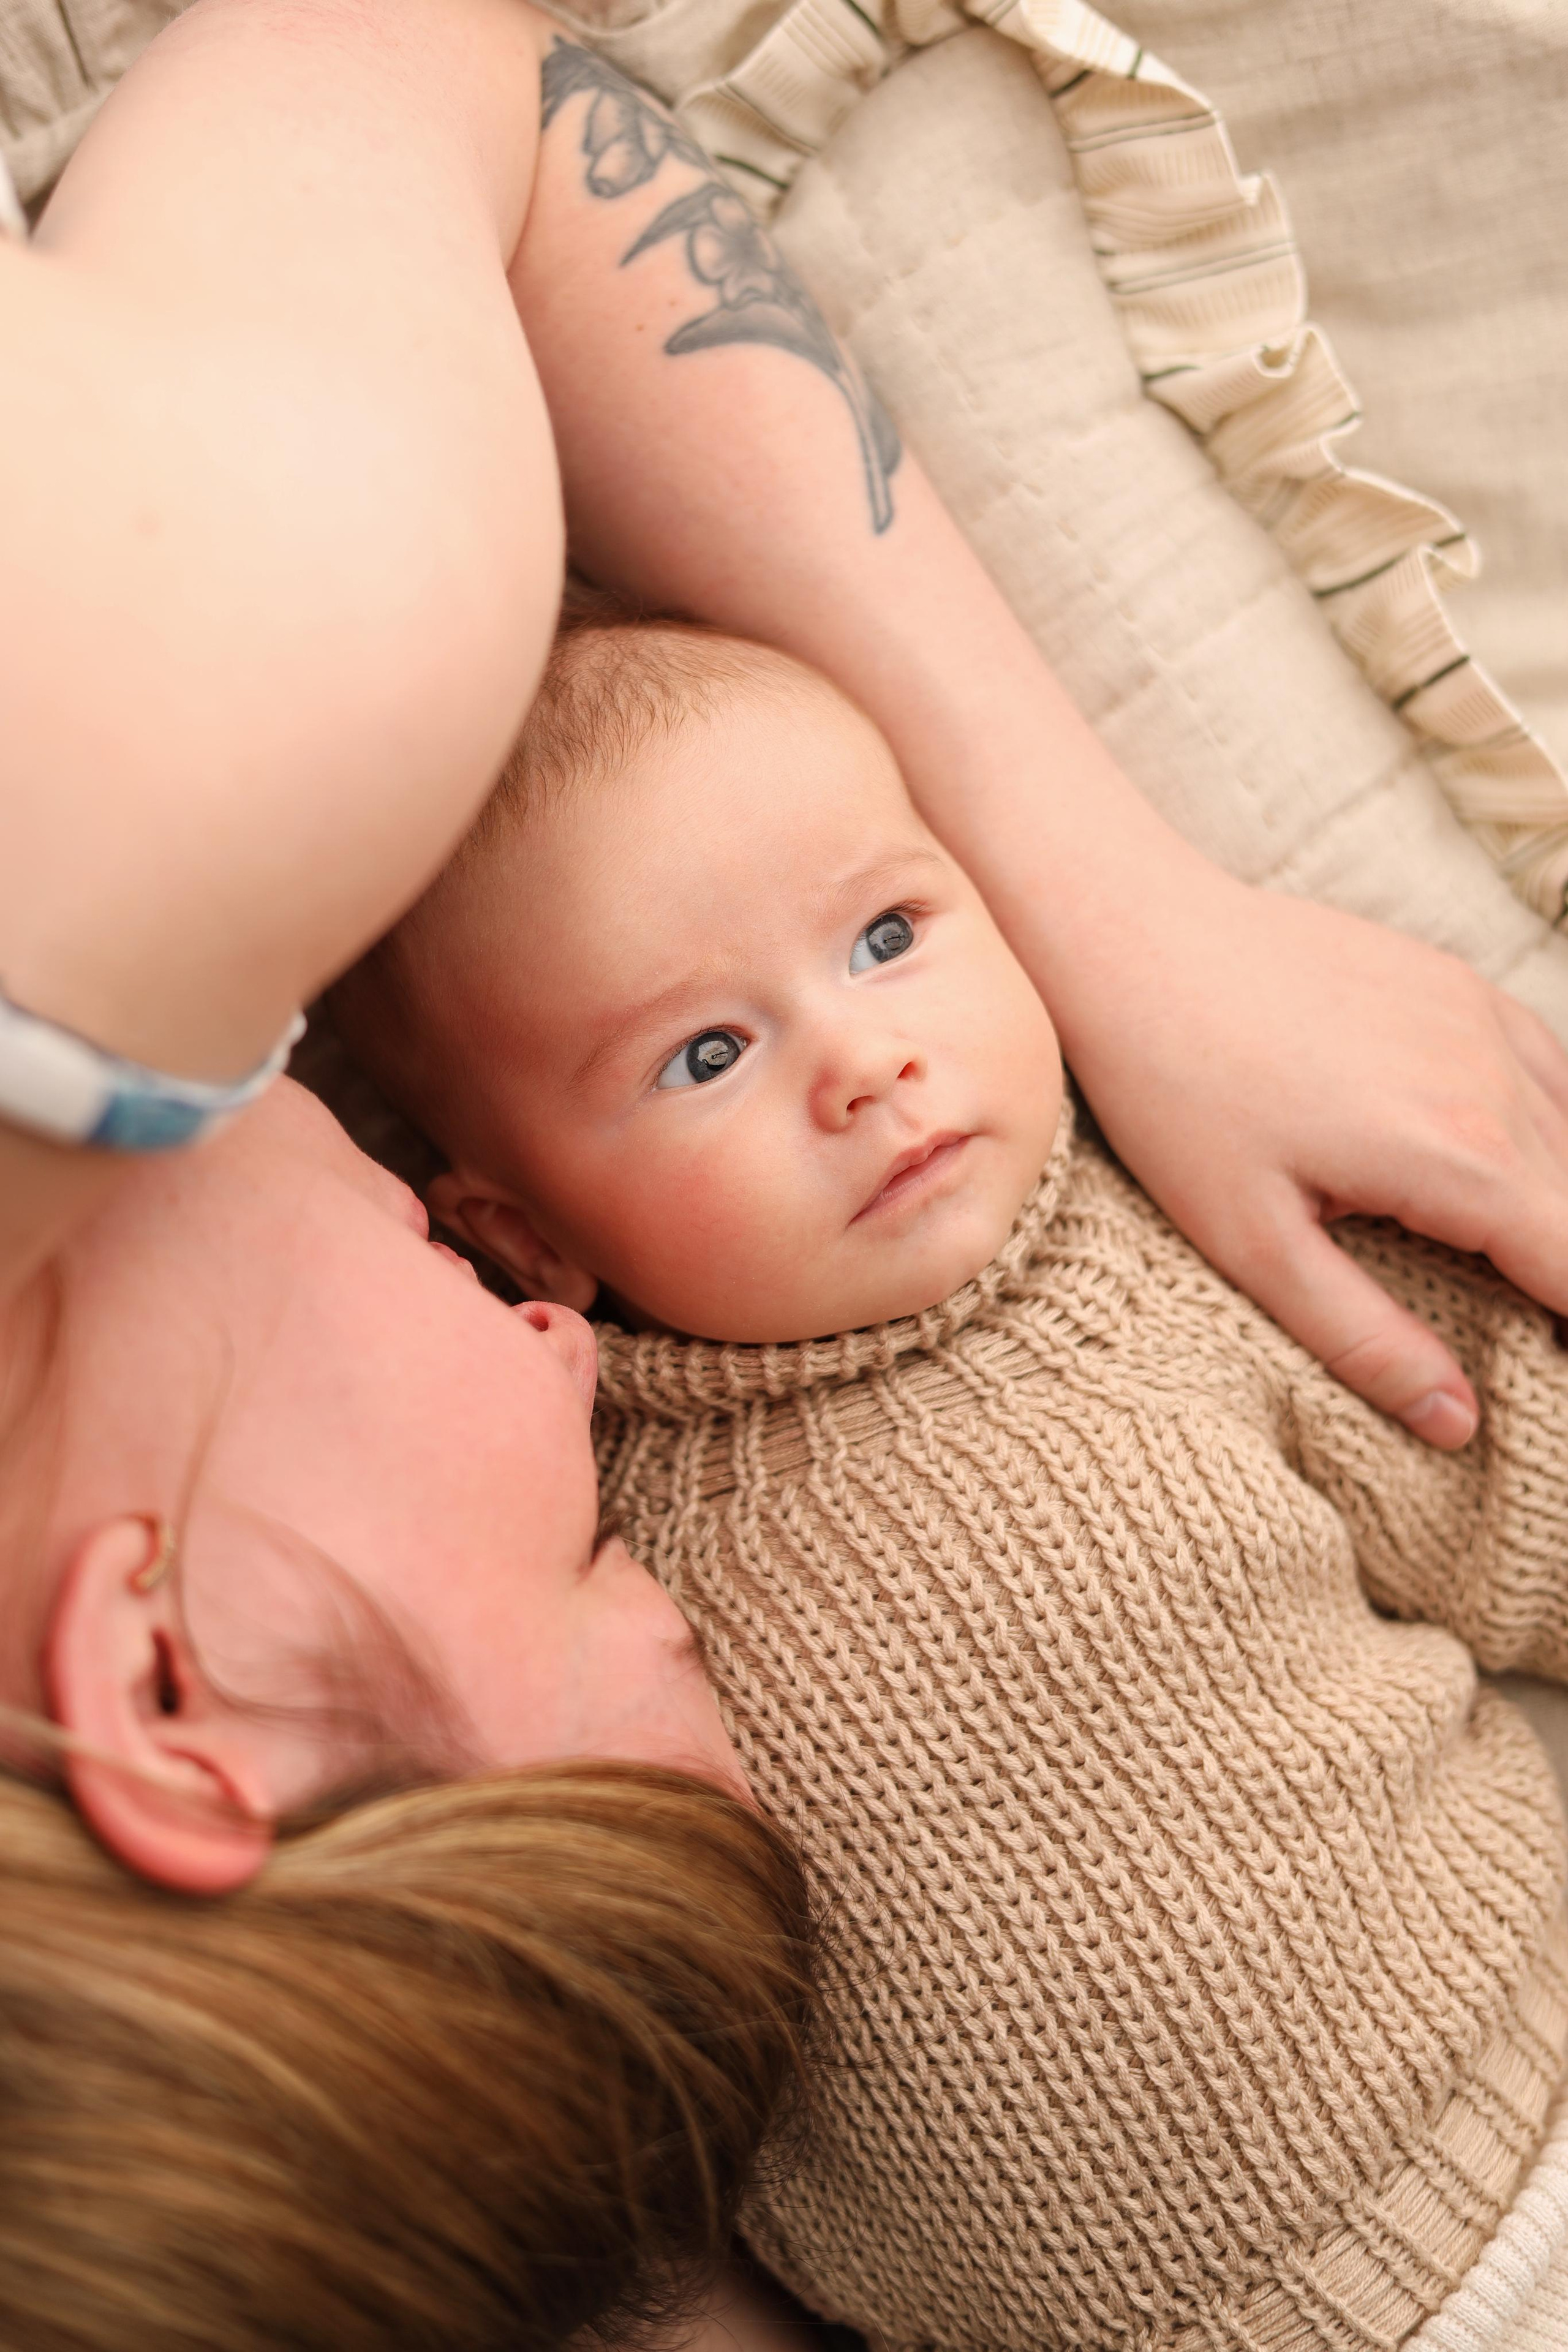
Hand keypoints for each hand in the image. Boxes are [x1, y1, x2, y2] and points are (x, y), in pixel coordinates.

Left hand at [1058, 877, 1567, 1445]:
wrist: (1137, 940)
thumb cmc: (1176, 1095)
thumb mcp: (1253, 1244)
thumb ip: (1364, 1339)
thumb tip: (1457, 1422)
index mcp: (1462, 1158)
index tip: (1551, 1370)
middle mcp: (1499, 1078)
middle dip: (1566, 1271)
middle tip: (1532, 1325)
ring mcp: (1485, 1018)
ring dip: (1560, 1203)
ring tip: (1518, 1265)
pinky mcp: (1459, 982)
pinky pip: (1550, 1067)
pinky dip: (1550, 1129)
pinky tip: (1511, 1169)